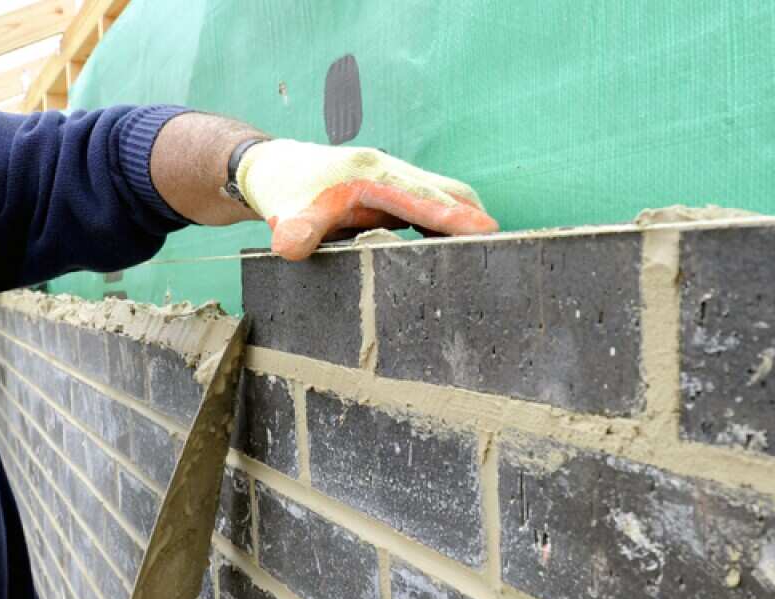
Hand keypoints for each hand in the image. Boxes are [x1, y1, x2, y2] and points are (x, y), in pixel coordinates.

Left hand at [237, 139, 498, 259]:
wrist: (271, 167)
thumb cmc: (282, 190)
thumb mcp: (284, 214)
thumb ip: (293, 232)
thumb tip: (291, 248)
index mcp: (371, 174)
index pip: (423, 198)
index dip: (454, 217)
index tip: (488, 232)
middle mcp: (388, 170)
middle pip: (445, 192)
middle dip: (473, 219)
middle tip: (504, 252)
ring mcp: (392, 177)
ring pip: (441, 195)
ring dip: (463, 220)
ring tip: (488, 255)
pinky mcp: (390, 189)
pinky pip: (428, 203)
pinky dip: (446, 221)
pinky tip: (453, 249)